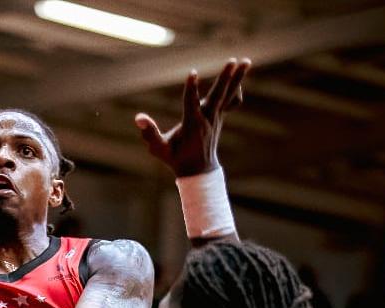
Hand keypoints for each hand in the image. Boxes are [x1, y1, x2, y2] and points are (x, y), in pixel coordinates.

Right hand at [135, 57, 250, 176]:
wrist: (198, 170)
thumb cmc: (175, 158)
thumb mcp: (159, 149)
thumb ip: (149, 133)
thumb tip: (139, 118)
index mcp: (192, 125)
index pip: (191, 103)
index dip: (191, 88)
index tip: (192, 73)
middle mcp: (207, 119)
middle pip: (218, 95)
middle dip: (225, 78)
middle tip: (232, 60)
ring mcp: (216, 118)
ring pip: (229, 95)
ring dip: (237, 78)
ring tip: (245, 61)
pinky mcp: (220, 117)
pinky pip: (232, 101)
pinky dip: (235, 89)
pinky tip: (236, 78)